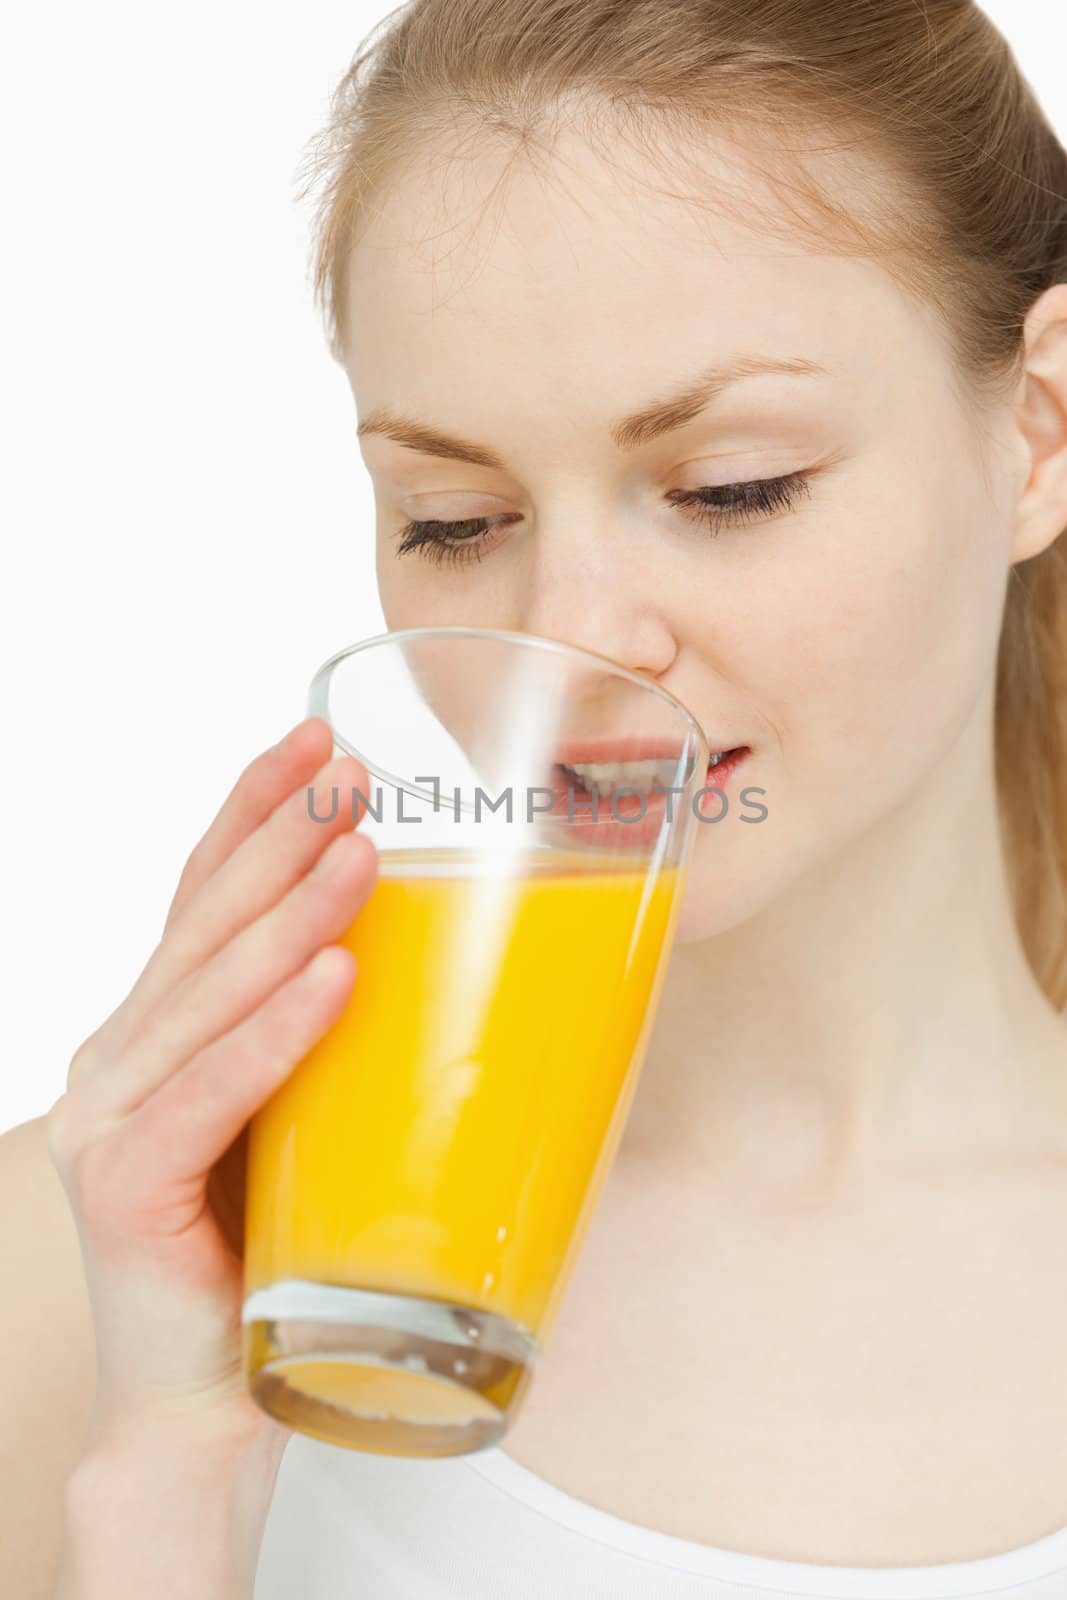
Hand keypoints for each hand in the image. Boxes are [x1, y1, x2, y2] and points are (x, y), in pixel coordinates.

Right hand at [47, 717, 377, 1457]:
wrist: (215, 1405)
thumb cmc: (278, 1249)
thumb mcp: (307, 1114)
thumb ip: (334, 1040)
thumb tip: (463, 961)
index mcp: (161, 1031)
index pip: (200, 894)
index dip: (253, 810)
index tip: (317, 737)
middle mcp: (120, 1057)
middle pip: (203, 922)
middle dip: (280, 834)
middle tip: (351, 766)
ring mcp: (109, 1118)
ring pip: (207, 992)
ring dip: (290, 913)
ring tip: (361, 848)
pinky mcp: (123, 1187)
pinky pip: (208, 1093)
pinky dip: (273, 1032)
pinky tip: (335, 976)